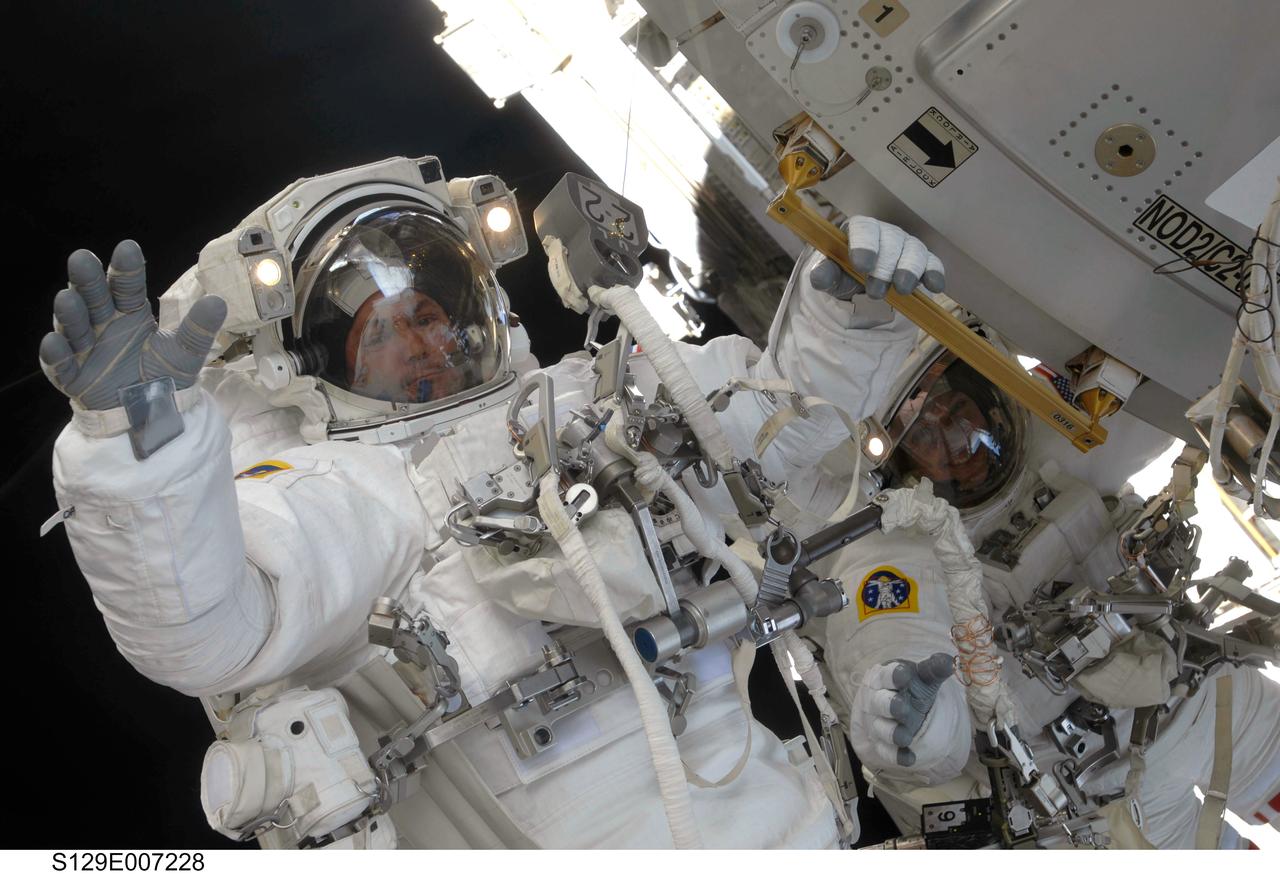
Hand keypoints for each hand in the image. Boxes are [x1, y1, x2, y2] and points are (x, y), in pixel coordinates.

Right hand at [39, 241, 226, 409]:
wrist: (151, 415)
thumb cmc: (163, 376)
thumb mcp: (184, 353)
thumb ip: (197, 329)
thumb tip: (219, 302)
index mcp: (130, 313)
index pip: (126, 287)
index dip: (127, 269)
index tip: (127, 248)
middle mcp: (103, 325)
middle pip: (93, 298)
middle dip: (87, 280)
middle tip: (81, 258)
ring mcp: (84, 349)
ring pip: (74, 325)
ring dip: (70, 313)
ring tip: (67, 297)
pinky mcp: (71, 376)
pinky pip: (60, 363)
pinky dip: (56, 354)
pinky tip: (54, 341)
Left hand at [808, 216, 945, 300]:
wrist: (861, 285)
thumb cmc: (846, 274)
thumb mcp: (832, 276)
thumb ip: (825, 275)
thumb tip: (818, 277)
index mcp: (860, 230)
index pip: (864, 228)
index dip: (865, 245)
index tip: (863, 266)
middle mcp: (886, 233)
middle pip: (892, 240)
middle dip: (885, 266)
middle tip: (875, 291)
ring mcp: (906, 245)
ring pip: (914, 250)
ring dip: (909, 270)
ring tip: (902, 289)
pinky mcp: (923, 261)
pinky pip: (933, 262)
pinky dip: (934, 273)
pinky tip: (935, 286)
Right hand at [864, 652, 954, 765]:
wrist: (893, 707)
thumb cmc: (909, 688)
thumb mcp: (921, 677)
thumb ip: (933, 669)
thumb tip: (949, 661)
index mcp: (886, 680)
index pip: (886, 676)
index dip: (893, 676)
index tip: (903, 674)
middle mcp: (879, 701)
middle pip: (880, 703)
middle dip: (890, 706)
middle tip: (901, 707)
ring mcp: (879, 723)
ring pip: (881, 729)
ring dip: (892, 733)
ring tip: (904, 738)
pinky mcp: (883, 744)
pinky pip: (886, 751)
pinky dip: (897, 756)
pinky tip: (909, 759)